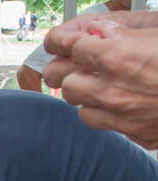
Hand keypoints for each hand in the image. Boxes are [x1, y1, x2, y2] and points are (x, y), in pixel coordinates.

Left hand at [43, 12, 157, 148]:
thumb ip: (126, 31)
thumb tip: (98, 29)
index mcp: (117, 56)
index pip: (68, 47)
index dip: (65, 42)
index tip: (67, 41)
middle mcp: (112, 89)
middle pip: (64, 81)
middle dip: (71, 69)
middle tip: (82, 62)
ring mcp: (121, 115)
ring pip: (78, 106)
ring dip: (85, 93)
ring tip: (103, 82)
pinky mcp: (134, 133)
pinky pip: (102, 123)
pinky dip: (104, 112)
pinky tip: (119, 101)